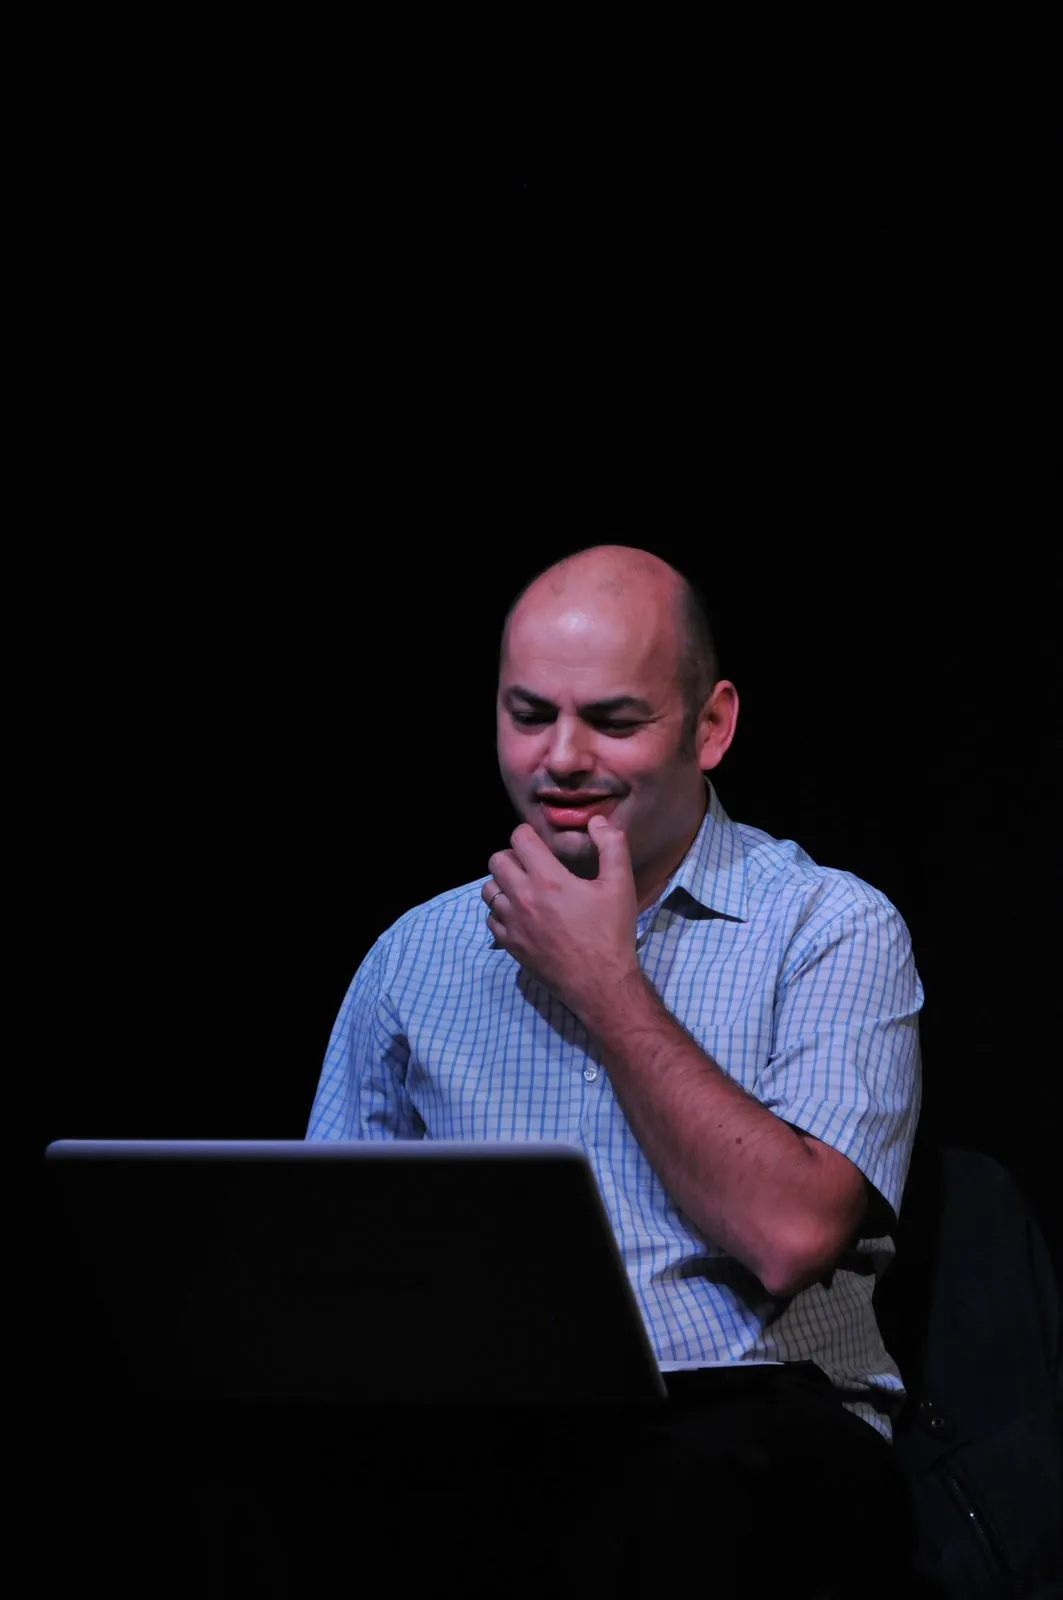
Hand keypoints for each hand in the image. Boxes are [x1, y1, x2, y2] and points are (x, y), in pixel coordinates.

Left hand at [482, 815, 641, 1019]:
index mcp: (548, 879)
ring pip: (488, 889)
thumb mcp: (621, 885)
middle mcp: (522, 897)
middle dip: (512, 856)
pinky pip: (490, 918)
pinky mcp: (509, 944)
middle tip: (531, 864)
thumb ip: (611, 846)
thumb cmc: (611, 932)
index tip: (539, 841)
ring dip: (503, 883)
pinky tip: (520, 914)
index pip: (519, 839)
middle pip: (497, 860)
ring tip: (523, 887)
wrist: (600, 983)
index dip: (528, 834)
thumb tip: (597, 821)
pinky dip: (500, 911)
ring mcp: (512, 923)